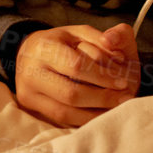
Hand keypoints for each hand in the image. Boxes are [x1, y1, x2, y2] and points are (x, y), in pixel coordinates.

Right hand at [14, 24, 139, 126]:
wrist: (29, 54)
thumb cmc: (61, 43)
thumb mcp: (80, 33)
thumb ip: (101, 39)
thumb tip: (116, 51)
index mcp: (44, 47)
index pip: (76, 66)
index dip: (102, 76)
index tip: (123, 81)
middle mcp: (31, 71)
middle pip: (71, 93)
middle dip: (102, 98)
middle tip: (125, 98)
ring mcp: (28, 92)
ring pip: (65, 112)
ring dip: (95, 113)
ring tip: (117, 108)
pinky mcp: (30, 106)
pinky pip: (61, 120)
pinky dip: (85, 119)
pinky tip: (102, 114)